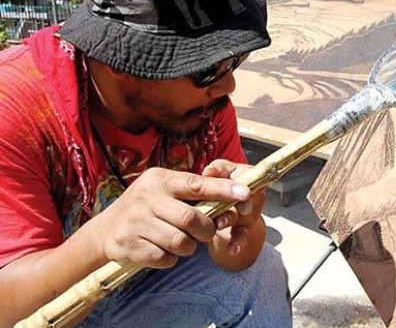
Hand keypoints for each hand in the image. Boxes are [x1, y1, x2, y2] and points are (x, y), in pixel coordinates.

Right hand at [90, 167, 250, 268]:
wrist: (107, 230)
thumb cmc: (148, 207)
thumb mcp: (165, 190)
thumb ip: (194, 191)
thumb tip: (233, 195)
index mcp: (160, 179)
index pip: (197, 184)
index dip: (223, 190)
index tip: (246, 192)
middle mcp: (145, 197)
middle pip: (191, 219)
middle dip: (207, 230)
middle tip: (207, 232)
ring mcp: (135, 222)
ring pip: (180, 242)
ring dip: (189, 247)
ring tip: (182, 241)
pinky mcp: (128, 245)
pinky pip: (164, 258)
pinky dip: (171, 258)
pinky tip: (163, 249)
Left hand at [202, 159, 265, 256]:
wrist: (217, 205)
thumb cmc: (218, 184)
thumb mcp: (217, 174)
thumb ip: (216, 171)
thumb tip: (208, 172)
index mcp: (243, 175)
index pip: (248, 173)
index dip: (246, 181)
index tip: (242, 188)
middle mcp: (250, 193)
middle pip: (250, 196)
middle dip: (245, 202)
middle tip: (241, 208)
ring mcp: (247, 212)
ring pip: (243, 216)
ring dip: (231, 219)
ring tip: (220, 224)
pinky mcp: (242, 229)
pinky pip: (241, 236)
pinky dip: (238, 243)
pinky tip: (232, 249)